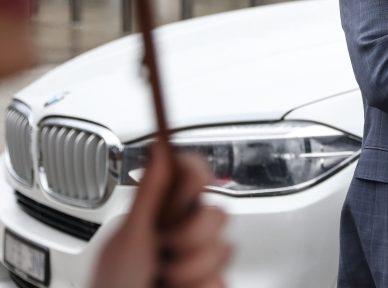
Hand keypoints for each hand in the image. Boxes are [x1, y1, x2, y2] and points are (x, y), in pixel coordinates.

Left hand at [90, 149, 230, 287]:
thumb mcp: (128, 236)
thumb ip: (150, 193)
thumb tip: (160, 148)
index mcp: (162, 212)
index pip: (193, 174)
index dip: (197, 177)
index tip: (185, 194)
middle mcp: (184, 233)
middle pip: (218, 212)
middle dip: (192, 236)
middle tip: (165, 249)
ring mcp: (199, 260)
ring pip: (224, 249)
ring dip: (190, 269)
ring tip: (165, 279)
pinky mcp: (211, 283)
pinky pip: (223, 279)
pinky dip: (198, 287)